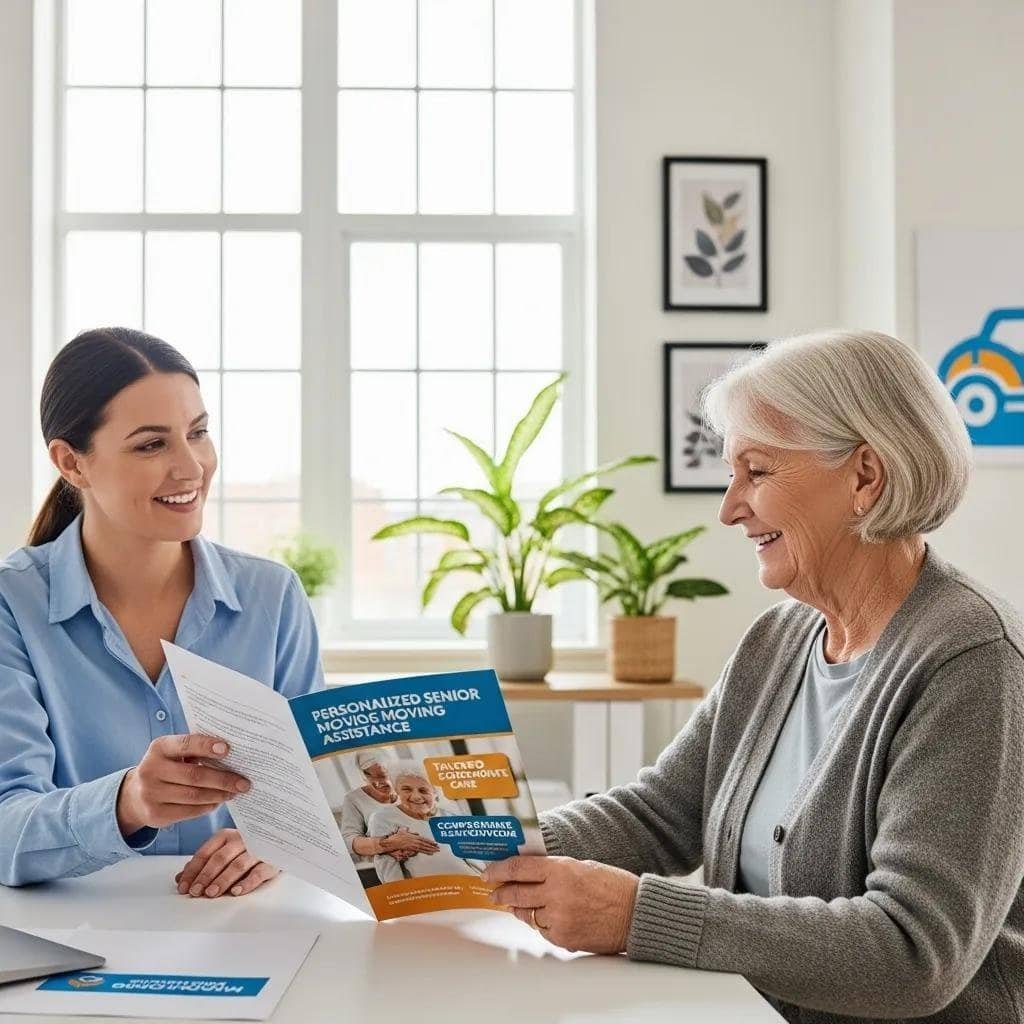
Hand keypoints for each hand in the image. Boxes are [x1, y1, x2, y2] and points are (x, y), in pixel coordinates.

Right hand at [116, 734, 249, 835]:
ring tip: (234, 792)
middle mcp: (150, 770)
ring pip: (194, 796)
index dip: (206, 746)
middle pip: (195, 775)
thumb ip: (194, 750)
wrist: (135, 795)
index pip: (186, 744)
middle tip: (243, 782)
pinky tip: (218, 801)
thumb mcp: (173, 753)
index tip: (227, 749)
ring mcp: (150, 794)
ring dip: (219, 795)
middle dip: (223, 779)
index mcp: (159, 748)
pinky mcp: (155, 815)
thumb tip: (232, 755)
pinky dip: (208, 806)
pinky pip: (189, 811)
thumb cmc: (166, 768)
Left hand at [175, 829, 278, 897]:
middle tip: (196, 892)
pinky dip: (246, 882)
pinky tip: (236, 891)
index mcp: (225, 836)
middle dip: (205, 876)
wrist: (279, 840)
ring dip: (222, 880)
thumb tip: (180, 878)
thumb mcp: (222, 852)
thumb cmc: (245, 849)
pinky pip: (258, 873)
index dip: (192, 871)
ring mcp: (257, 849)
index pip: (204, 853)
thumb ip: (202, 865)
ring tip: (211, 893)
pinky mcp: (271, 861)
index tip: (184, 886)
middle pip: (220, 858)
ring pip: (237, 865)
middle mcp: (240, 840)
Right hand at [379, 828, 439, 856]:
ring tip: (436, 851)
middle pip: (426, 843)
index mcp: (414, 836)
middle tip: (438, 848)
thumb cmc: (397, 837)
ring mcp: (413, 844)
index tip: (435, 843)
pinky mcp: (411, 849)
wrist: (392, 842)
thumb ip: (411, 833)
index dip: (430, 841)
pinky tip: (430, 853)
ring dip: (431, 849)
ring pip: (424, 847)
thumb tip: (417, 834)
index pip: (424, 839)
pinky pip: (420, 851)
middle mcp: (415, 840)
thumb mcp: (404, 832)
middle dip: (432, 846)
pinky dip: (426, 852)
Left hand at [484, 856, 638, 954]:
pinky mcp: (563, 938)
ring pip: (527, 914)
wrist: (634, 914)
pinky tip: (546, 918)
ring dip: (520, 909)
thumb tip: (529, 873)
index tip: (489, 873)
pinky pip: (542, 930)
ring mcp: (559, 918)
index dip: (500, 870)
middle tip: (494, 892)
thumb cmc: (613, 886)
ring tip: (518, 905)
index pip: (520, 868)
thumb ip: (554, 870)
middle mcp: (556, 893)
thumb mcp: (581, 866)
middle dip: (501, 893)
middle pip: (517, 893)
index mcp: (561, 870)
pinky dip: (541, 924)